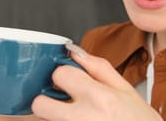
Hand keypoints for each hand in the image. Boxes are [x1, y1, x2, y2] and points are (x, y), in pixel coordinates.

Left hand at [31, 44, 161, 120]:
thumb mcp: (126, 90)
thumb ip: (99, 68)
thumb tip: (75, 52)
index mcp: (98, 97)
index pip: (60, 74)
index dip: (63, 75)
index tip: (69, 81)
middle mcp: (82, 119)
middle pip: (39, 103)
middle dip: (46, 100)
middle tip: (60, 102)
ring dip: (52, 117)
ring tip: (74, 116)